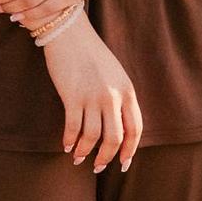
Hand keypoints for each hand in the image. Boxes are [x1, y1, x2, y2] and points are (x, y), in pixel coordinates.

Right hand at [40, 17, 141, 171]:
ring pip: (92, 136)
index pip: (135, 129)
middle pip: (114, 138)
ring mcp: (92, 96)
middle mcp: (112, 96)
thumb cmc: (92, 54)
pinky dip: (69, 140)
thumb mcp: (115, 75)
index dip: (129, 150)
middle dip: (106, 157)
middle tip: (98, 167)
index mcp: (127, 90)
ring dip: (85, 151)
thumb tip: (117, 128)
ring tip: (78, 158)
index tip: (123, 163)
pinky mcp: (72, 96)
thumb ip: (120, 98)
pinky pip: (72, 127)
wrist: (70, 33)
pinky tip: (66, 146)